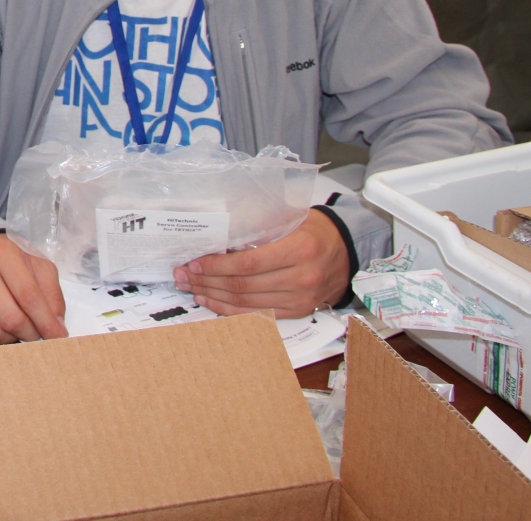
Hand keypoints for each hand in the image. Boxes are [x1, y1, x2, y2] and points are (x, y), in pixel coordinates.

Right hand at [0, 233, 66, 345]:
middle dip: (31, 334)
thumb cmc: (9, 257)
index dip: (46, 322)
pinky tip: (0, 329)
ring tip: (18, 331)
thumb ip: (51, 292)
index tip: (59, 336)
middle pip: (10, 318)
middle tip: (39, 335)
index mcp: (3, 254)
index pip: (28, 296)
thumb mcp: (36, 263)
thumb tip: (57, 326)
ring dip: (11, 340)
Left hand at [173, 209, 349, 317]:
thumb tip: (219, 231)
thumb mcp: (291, 216)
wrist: (348, 249)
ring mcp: (301, 298)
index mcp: (299, 249)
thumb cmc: (314, 229)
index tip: (194, 262)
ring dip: (213, 296)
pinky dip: (230, 309)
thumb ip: (260, 224)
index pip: (248, 264)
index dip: (216, 266)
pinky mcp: (298, 311)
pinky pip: (257, 314)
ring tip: (190, 287)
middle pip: (243, 285)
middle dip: (207, 281)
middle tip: (183, 275)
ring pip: (247, 302)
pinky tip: (211, 301)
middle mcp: (302, 277)